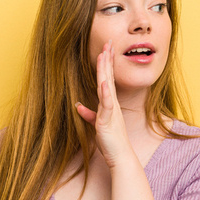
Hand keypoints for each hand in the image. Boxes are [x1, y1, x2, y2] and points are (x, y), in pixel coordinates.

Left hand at [75, 40, 132, 167]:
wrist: (120, 156)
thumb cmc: (111, 141)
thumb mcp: (97, 124)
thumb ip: (88, 114)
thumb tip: (79, 106)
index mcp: (109, 104)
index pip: (107, 80)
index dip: (106, 64)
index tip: (106, 50)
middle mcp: (112, 104)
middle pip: (108, 77)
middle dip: (107, 60)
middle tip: (108, 43)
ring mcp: (111, 110)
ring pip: (107, 86)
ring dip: (105, 70)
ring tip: (104, 54)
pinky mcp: (108, 120)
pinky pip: (107, 104)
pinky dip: (106, 92)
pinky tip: (104, 82)